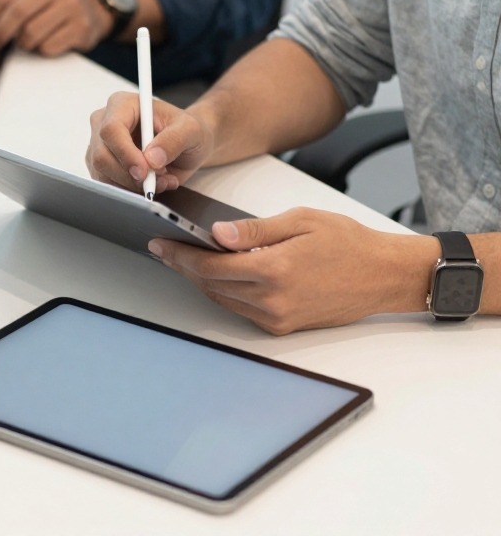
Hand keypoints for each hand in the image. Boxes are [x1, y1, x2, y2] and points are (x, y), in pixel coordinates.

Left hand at [0, 0, 110, 55]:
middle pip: (16, 13)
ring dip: (21, 46)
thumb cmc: (50, 6)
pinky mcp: (81, 27)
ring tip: (23, 46)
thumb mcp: (25, 0)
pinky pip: (49, 47)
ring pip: (31, 33)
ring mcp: (70, 6)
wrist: (94, 9)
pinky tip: (44, 47)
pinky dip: (40, 52)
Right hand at [87, 91, 214, 193]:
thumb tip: (152, 159)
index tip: (144, 171)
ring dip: (133, 185)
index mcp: (122, 104)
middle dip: (129, 176)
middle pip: (102, 156)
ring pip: (103, 174)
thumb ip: (173, 140)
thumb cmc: (185, 130)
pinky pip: (107, 184)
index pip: (111, 129)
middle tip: (156, 181)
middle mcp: (104, 122)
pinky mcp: (101, 165)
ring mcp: (99, 145)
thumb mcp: (190, 130)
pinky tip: (150, 183)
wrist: (186, 144)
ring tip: (161, 180)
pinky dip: (130, 190)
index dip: (125, 153)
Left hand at [149, 209, 436, 334]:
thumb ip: (254, 229)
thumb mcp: (300, 221)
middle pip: (211, 284)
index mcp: (274, 269)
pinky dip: (224, 292)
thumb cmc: (349, 243)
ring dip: (201, 280)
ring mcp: (278, 317)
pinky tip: (217, 275)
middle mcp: (273, 300)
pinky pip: (241, 310)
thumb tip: (217, 233)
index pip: (211, 265)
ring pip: (223, 299)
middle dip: (184, 266)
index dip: (181, 254)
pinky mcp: (284, 326)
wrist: (385, 275)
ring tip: (184, 260)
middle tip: (165, 249)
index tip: (161, 243)